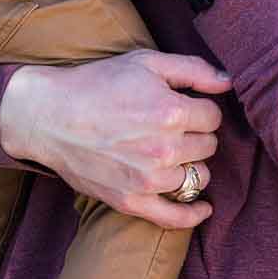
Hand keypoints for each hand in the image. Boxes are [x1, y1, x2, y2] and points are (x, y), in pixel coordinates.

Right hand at [0, 51, 231, 225]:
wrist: (48, 116)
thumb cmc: (97, 84)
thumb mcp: (145, 62)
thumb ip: (193, 69)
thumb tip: (228, 82)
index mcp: (171, 112)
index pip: (213, 117)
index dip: (200, 109)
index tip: (183, 106)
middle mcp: (164, 149)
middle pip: (208, 146)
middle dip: (196, 135)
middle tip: (171, 127)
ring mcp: (148, 180)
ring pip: (198, 177)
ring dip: (190, 164)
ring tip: (169, 152)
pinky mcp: (132, 201)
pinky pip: (175, 217)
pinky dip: (193, 214)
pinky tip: (203, 208)